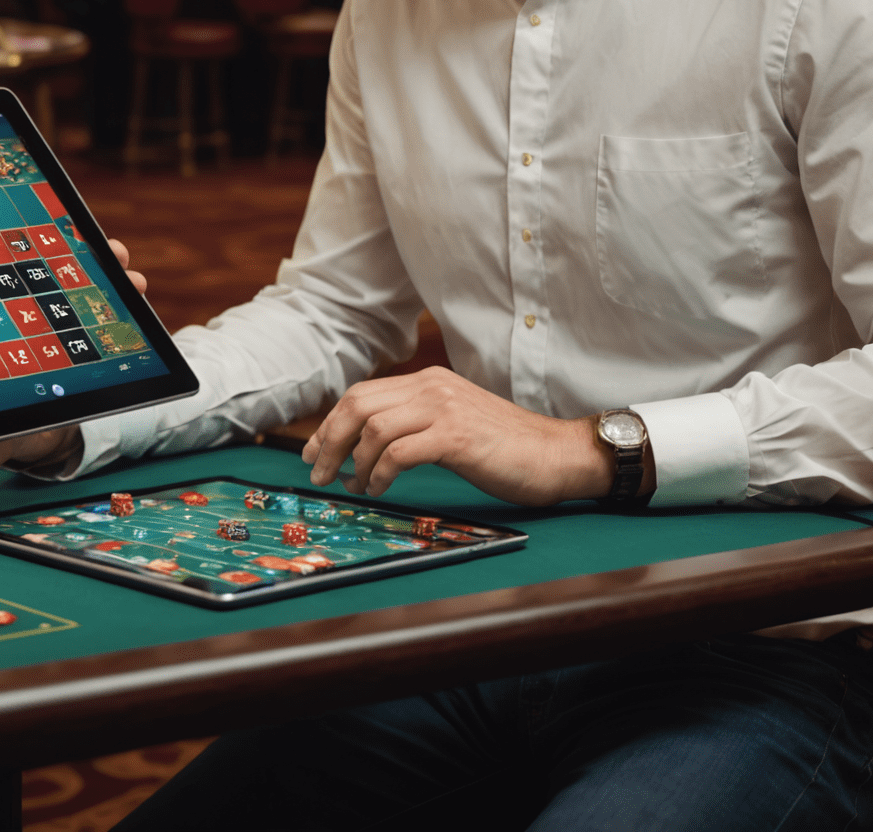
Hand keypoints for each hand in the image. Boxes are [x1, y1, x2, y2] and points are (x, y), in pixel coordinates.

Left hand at [301, 367, 653, 505]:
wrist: (557, 454)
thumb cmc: (508, 448)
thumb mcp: (455, 424)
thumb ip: (419, 424)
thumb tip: (371, 446)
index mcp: (430, 382)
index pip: (363, 393)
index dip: (332, 422)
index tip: (314, 451)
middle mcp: (433, 388)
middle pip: (358, 404)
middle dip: (329, 439)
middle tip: (318, 471)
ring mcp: (444, 410)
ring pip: (373, 427)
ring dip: (351, 461)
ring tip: (350, 486)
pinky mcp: (456, 437)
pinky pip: (398, 452)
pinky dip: (378, 473)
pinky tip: (378, 489)